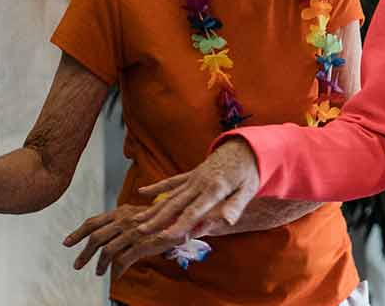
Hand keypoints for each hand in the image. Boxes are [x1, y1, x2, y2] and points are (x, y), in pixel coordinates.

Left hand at [63, 204, 203, 276]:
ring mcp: (133, 232)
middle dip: (84, 254)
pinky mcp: (143, 244)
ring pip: (107, 250)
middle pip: (96, 238)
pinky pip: (123, 260)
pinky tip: (116, 275)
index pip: (93, 222)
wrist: (188, 218)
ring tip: (99, 273)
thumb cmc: (166, 217)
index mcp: (122, 211)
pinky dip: (117, 269)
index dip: (77, 233)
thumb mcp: (142, 214)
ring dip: (100, 264)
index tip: (67, 243)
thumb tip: (112, 232)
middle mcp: (125, 219)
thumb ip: (126, 221)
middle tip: (78, 265)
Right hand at [130, 139, 259, 241]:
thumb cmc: (249, 172)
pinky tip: (141, 192)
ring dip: (153, 208)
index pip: (194, 211)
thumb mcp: (249, 190)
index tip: (165, 237)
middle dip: (157, 219)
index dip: (179, 225)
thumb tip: (227, 222)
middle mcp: (200, 183)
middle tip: (139, 232)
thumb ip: (235, 207)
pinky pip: (172, 181)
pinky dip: (157, 187)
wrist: (246, 147)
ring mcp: (193, 178)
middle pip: (175, 204)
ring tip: (135, 220)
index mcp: (215, 189)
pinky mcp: (192, 174)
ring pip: (170, 195)